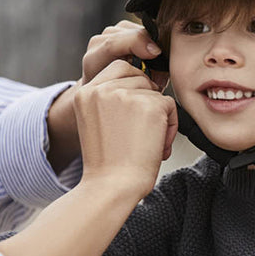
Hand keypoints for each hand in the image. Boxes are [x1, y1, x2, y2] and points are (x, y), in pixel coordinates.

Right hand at [47, 21, 166, 170]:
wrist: (112, 187)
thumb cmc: (108, 164)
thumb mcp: (96, 123)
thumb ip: (109, 100)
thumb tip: (139, 82)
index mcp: (85, 92)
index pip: (118, 69)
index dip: (132, 88)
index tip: (130, 117)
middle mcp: (102, 88)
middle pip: (139, 75)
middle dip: (145, 99)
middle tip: (139, 131)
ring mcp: (125, 94)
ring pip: (155, 92)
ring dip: (157, 115)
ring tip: (145, 142)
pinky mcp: (149, 104)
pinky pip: (170, 106)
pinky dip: (169, 127)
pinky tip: (155, 146)